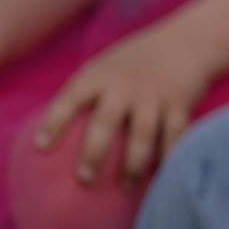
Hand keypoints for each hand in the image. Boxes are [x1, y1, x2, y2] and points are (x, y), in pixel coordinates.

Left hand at [35, 19, 217, 187]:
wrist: (186, 41)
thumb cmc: (135, 62)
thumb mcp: (105, 67)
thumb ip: (85, 93)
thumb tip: (55, 135)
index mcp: (100, 76)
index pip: (71, 99)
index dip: (54, 123)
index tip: (41, 148)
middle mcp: (126, 85)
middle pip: (106, 122)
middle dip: (95, 152)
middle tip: (84, 179)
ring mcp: (154, 94)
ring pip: (142, 134)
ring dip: (133, 164)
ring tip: (126, 187)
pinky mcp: (180, 103)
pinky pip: (174, 134)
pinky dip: (168, 156)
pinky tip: (161, 174)